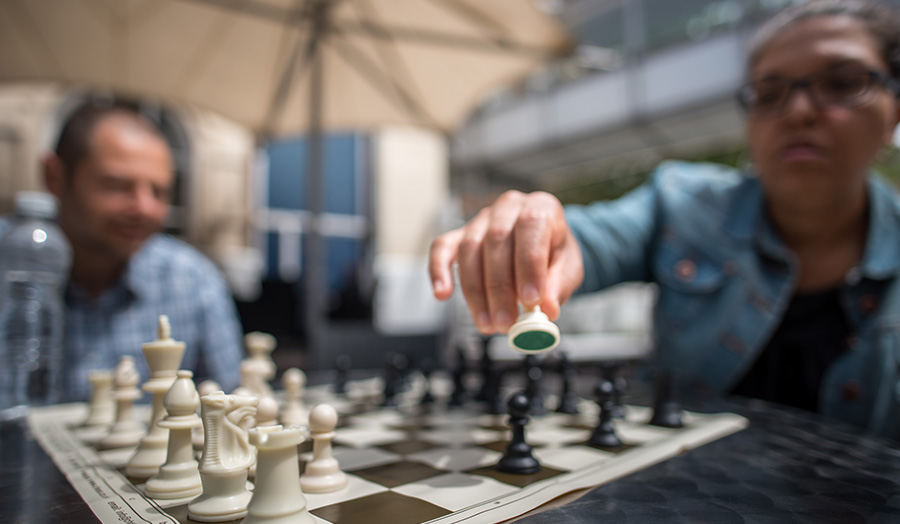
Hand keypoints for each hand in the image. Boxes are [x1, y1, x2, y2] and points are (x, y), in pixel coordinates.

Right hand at [429, 190, 583, 333]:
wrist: (544, 244)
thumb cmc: (555, 255)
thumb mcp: (569, 268)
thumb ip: (558, 286)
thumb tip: (546, 309)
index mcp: (540, 208)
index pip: (530, 227)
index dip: (529, 264)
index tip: (531, 300)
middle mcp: (508, 207)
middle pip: (496, 241)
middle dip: (500, 288)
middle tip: (506, 323)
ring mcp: (480, 220)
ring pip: (470, 250)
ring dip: (476, 292)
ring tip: (488, 325)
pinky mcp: (460, 234)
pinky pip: (442, 248)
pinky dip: (439, 271)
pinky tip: (442, 294)